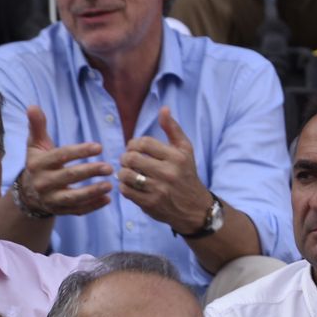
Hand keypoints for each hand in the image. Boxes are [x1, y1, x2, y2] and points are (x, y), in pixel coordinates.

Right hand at [20, 105, 112, 217]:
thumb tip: (33, 106)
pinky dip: (92, 207)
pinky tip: (107, 199)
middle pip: (69, 176)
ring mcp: (50, 199)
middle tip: (110, 167)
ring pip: (72, 197)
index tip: (99, 147)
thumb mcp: (35, 145)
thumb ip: (38, 126)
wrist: (28, 192)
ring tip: (110, 185)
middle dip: (90, 171)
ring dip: (92, 192)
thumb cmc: (39, 162)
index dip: (80, 151)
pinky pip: (76, 211)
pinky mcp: (59, 211)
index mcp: (38, 164)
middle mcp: (43, 182)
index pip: (61, 156)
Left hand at [119, 107, 213, 235]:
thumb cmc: (186, 174)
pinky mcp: (150, 203)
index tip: (135, 149)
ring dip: (123, 173)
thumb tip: (163, 108)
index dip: (133, 144)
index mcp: (177, 156)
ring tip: (128, 173)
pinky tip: (131, 185)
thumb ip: (173, 129)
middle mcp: (169, 172)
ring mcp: (159, 189)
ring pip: (126, 175)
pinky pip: (125, 191)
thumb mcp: (185, 150)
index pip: (143, 143)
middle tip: (128, 161)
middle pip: (131, 158)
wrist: (194, 207)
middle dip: (125, 158)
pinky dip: (124, 186)